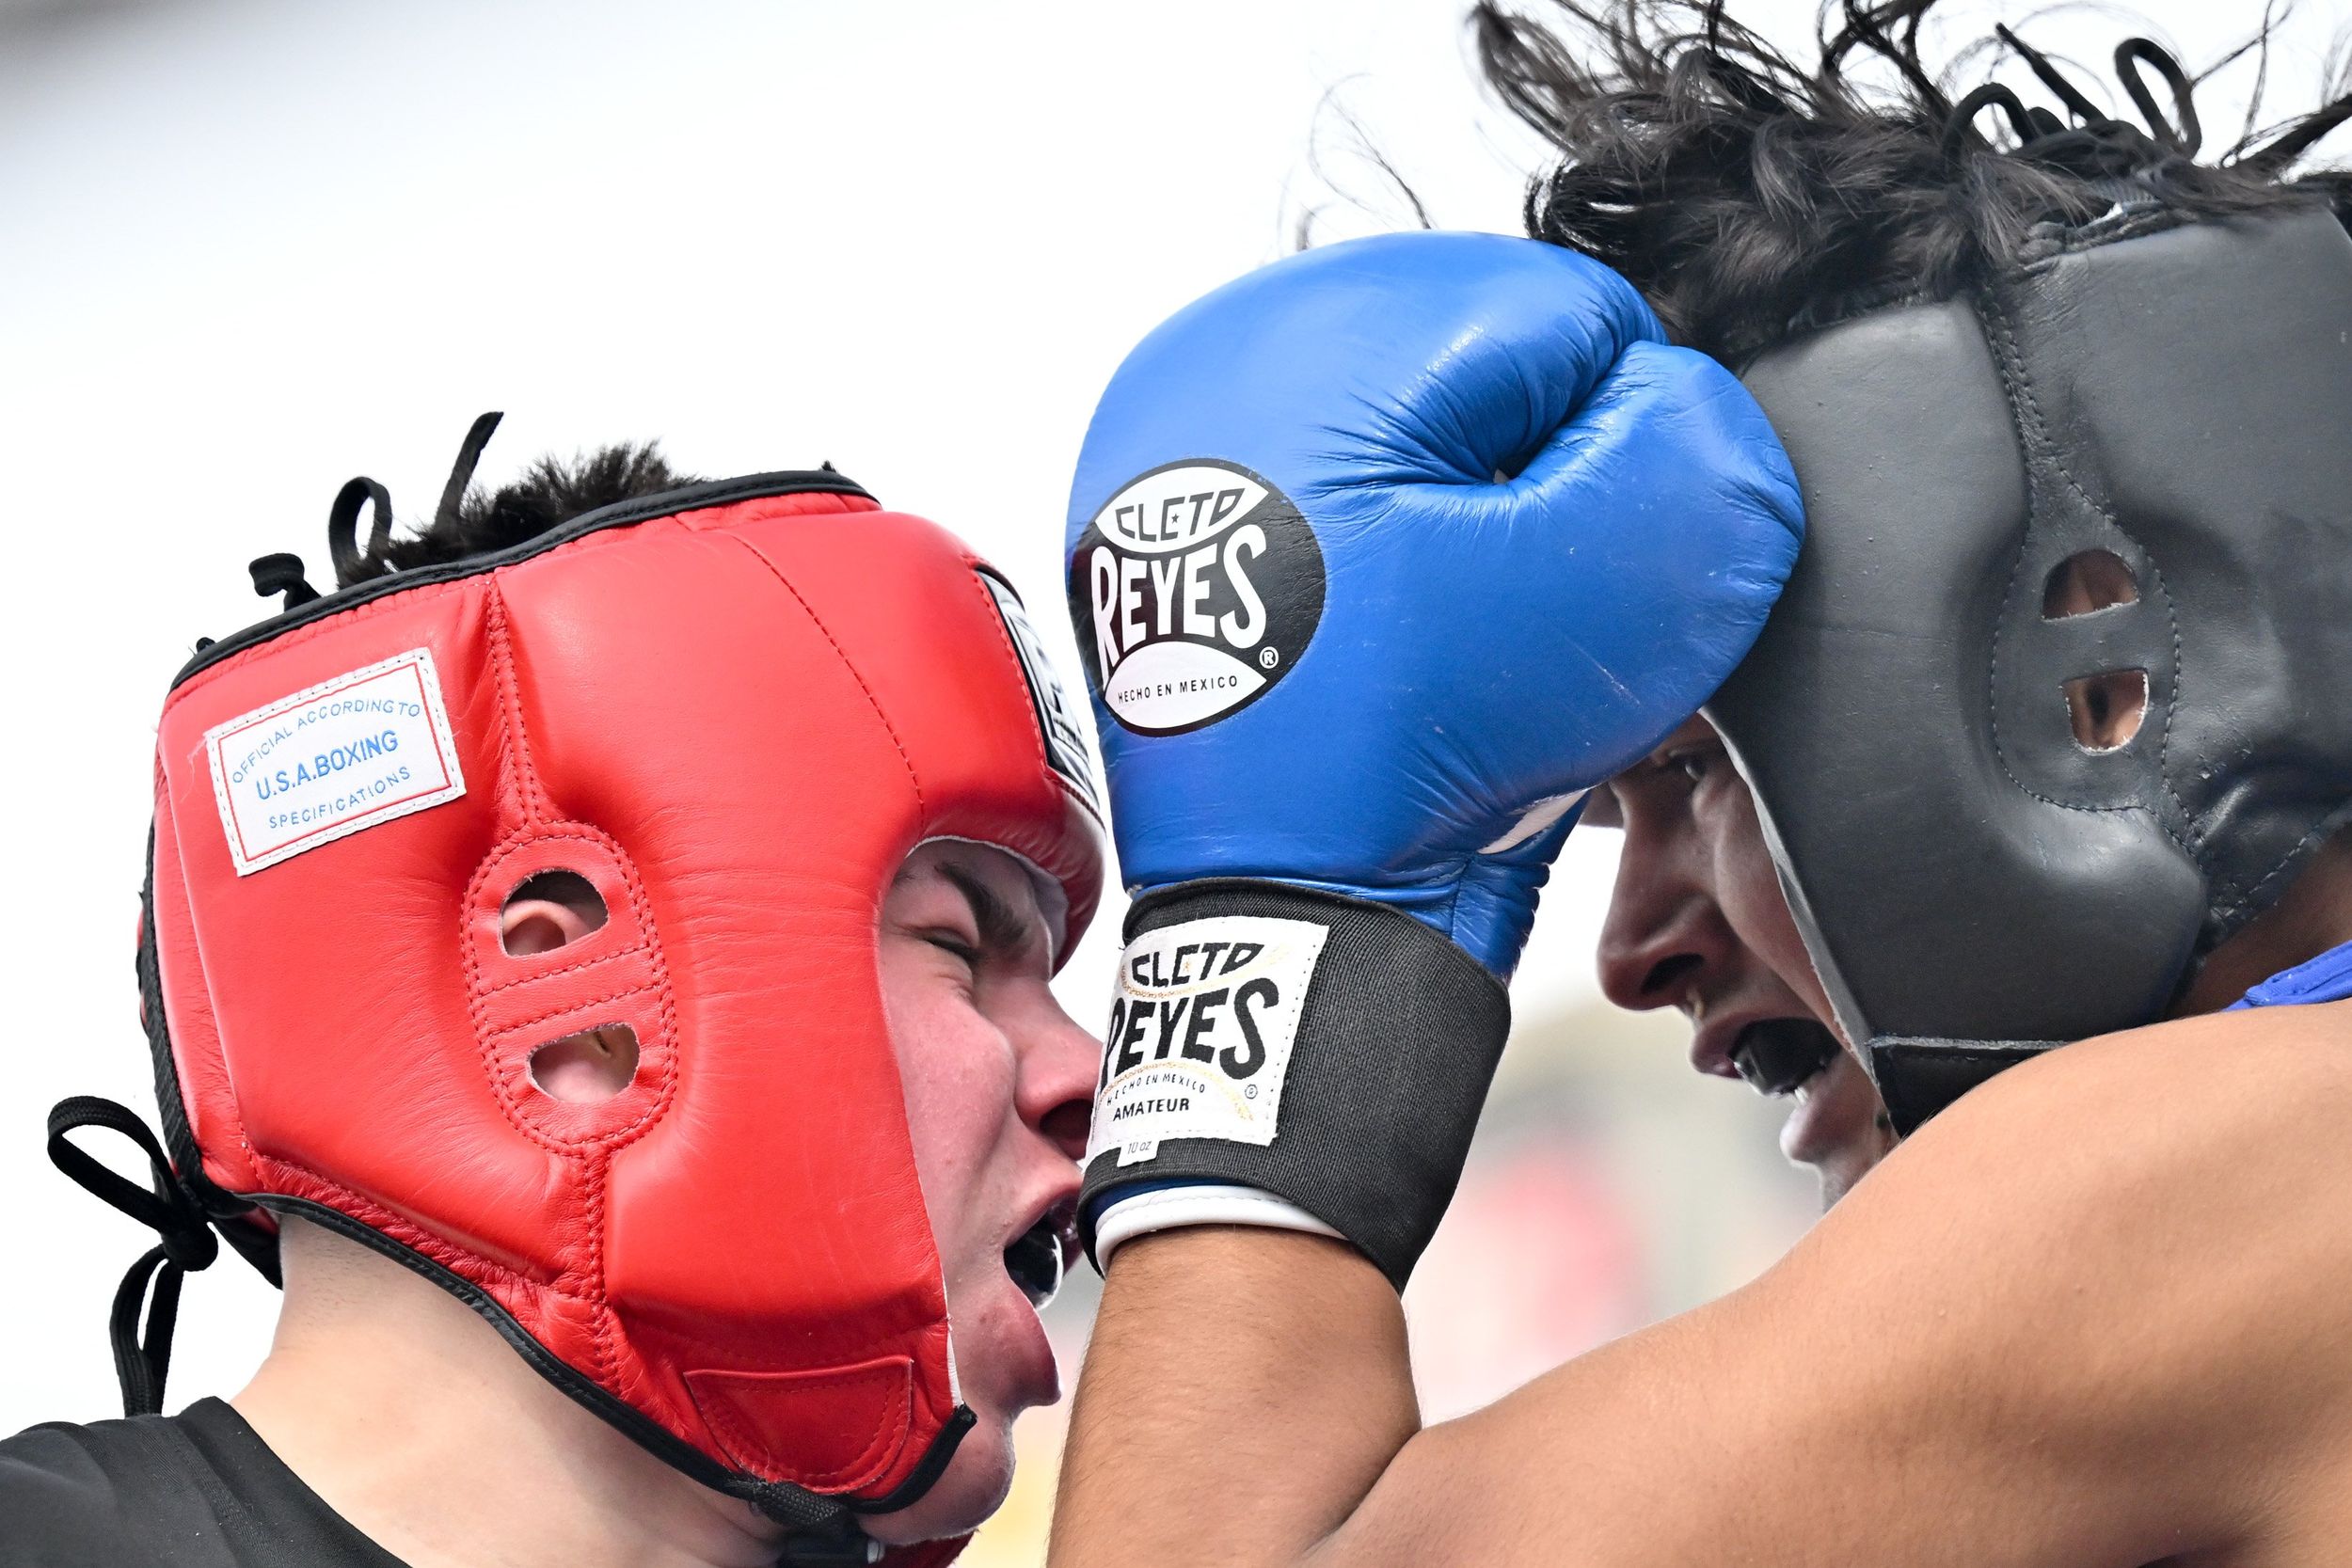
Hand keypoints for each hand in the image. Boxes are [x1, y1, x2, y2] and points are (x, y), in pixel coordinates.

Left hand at [1064, 231, 1802, 1286]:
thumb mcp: (1621, 593)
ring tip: (1437, 642)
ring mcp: (1172, 442)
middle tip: (1502, 621)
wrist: (1278, 921)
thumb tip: (1679, 401)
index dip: (1624, 459)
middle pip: (1477, 367)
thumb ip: (1697, 451)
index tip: (1580, 576)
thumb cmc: (1414, 769)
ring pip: (1408, 434)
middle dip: (1526, 486)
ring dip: (1455, 524)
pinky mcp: (1166, 525)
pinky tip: (1382, 646)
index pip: (1567, 316)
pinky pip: (1335, 497)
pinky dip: (1379, 559)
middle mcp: (1215, 359)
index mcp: (1314, 335)